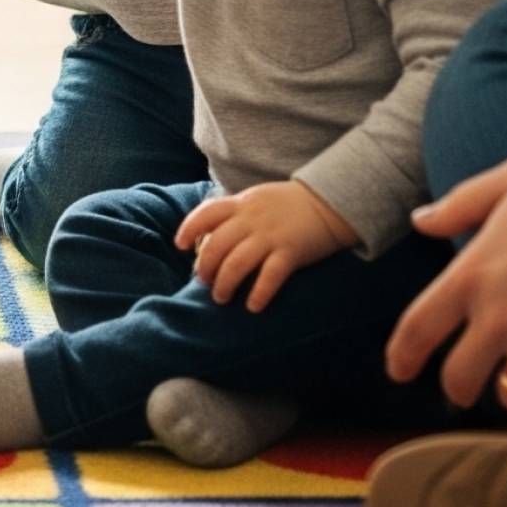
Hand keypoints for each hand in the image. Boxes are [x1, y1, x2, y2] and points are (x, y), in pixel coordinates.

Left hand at [177, 179, 355, 311]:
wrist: (326, 203)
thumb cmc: (285, 205)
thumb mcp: (255, 200)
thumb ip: (233, 215)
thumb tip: (208, 239)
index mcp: (240, 204)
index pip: (206, 213)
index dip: (189, 228)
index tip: (179, 245)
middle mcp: (251, 219)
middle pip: (217, 245)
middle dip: (205, 267)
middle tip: (204, 283)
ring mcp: (270, 236)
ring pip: (237, 263)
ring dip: (225, 284)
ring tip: (221, 298)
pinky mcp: (290, 252)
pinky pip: (270, 276)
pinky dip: (259, 293)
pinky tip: (252, 306)